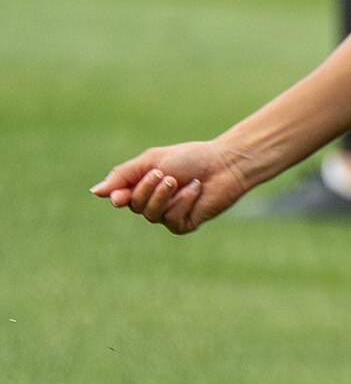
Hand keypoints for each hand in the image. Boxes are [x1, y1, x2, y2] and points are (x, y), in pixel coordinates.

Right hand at [92, 141, 252, 231]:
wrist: (222, 164)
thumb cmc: (189, 159)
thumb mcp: (152, 161)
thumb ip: (124, 176)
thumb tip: (95, 192)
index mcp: (141, 185)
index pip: (119, 196)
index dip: (119, 195)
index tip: (120, 194)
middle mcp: (151, 203)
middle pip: (134, 205)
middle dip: (148, 188)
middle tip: (164, 173)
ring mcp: (167, 215)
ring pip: (151, 214)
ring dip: (165, 194)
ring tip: (178, 180)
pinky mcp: (183, 225)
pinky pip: (172, 219)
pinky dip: (183, 202)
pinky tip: (195, 190)